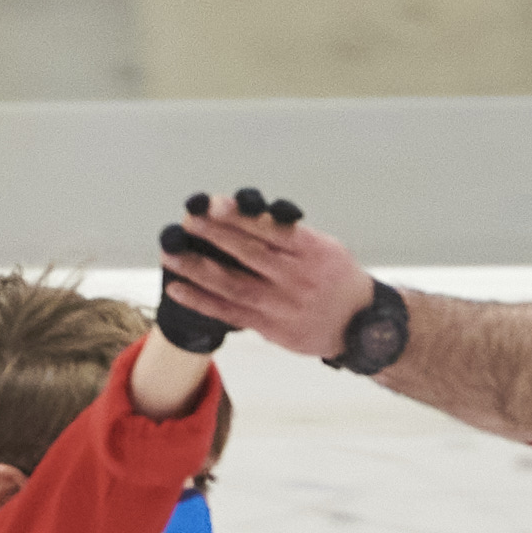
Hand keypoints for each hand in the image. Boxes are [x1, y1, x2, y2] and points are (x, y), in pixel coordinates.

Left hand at [159, 188, 376, 363]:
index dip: (240, 217)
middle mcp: (296, 277)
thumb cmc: (337, 277)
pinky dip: (201, 302)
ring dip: (197, 270)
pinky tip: (177, 289)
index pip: (271, 230)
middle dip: (214, 236)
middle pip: (249, 254)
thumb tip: (247, 212)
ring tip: (170, 255)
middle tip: (187, 222)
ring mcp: (281, 305)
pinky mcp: (270, 328)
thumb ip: (288, 234)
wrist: (361, 326)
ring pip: (232, 285)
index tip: (213, 204)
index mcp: (312, 251)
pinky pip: (229, 313)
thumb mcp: (326, 247)